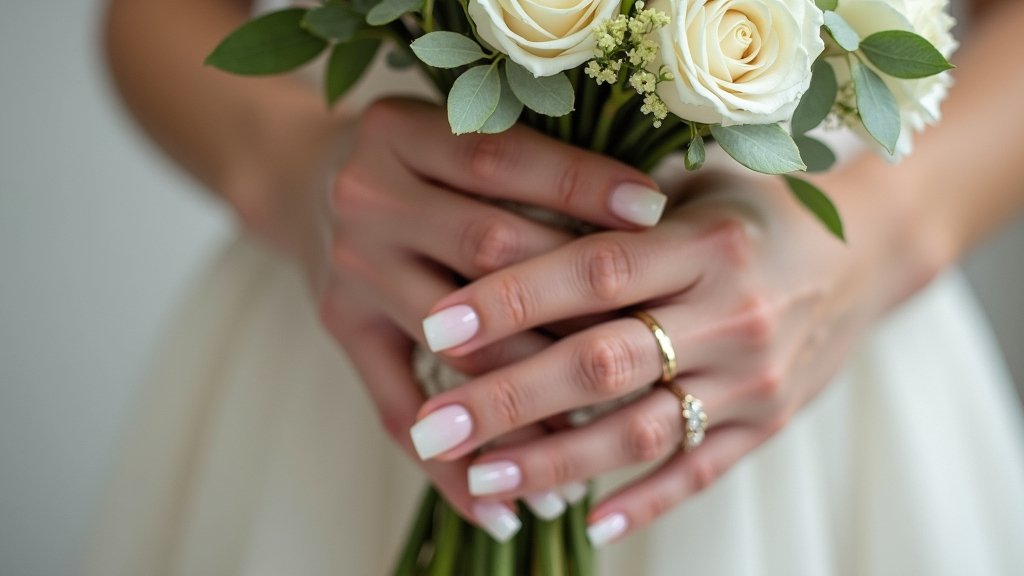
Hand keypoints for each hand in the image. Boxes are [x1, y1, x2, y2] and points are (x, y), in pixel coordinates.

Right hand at [307, 98, 667, 533]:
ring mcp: (352, 274)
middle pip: (488, 254)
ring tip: (604, 440)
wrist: (300, 180)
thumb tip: (646, 206)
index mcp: (402, 135)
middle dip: (577, 296)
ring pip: (461, 346)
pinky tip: (506, 512)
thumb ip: (524, 158)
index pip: (501, 160)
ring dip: (535, 400)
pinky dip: (453, 469)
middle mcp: (369, 201)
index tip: (655, 211)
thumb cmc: (409, 154)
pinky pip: (399, 412)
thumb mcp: (448, 127)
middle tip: (656, 335)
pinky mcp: (344, 332)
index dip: (580, 185)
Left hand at [409, 169, 906, 543]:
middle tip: (432, 427)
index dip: (512, 299)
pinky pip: (699, 471)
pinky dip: (643, 500)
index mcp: (704, 243)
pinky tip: (586, 521)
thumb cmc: (754, 212)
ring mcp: (753, 378)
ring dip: (555, 459)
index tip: (435, 326)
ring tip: (480, 474)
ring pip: (640, 431)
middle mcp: (731, 314)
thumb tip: (500, 237)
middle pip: (602, 363)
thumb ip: (613, 214)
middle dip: (507, 398)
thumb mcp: (696, 189)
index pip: (593, 271)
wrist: (866, 253)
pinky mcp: (767, 424)